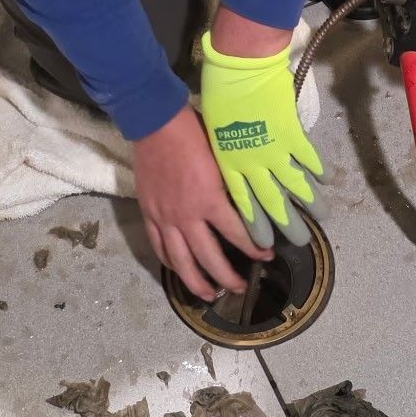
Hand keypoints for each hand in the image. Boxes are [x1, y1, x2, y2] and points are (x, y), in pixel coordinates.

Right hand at [131, 105, 272, 301]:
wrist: (156, 122)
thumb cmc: (195, 134)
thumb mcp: (224, 159)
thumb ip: (234, 186)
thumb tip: (253, 203)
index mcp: (210, 201)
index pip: (238, 235)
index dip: (254, 250)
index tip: (266, 257)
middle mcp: (187, 216)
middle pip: (209, 259)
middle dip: (227, 278)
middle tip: (240, 288)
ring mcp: (165, 217)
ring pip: (181, 262)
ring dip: (196, 282)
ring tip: (209, 294)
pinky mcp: (149, 213)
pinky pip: (159, 247)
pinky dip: (170, 263)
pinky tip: (179, 270)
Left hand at [199, 21, 322, 228]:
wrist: (239, 68)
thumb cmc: (220, 94)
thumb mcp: (214, 130)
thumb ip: (228, 152)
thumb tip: (239, 165)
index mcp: (229, 164)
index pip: (243, 205)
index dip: (255, 226)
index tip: (264, 245)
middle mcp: (252, 164)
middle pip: (272, 203)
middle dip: (287, 225)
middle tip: (299, 242)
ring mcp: (274, 150)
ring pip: (295, 186)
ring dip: (310, 205)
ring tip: (322, 218)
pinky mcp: (292, 134)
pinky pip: (308, 159)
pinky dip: (318, 171)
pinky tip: (326, 181)